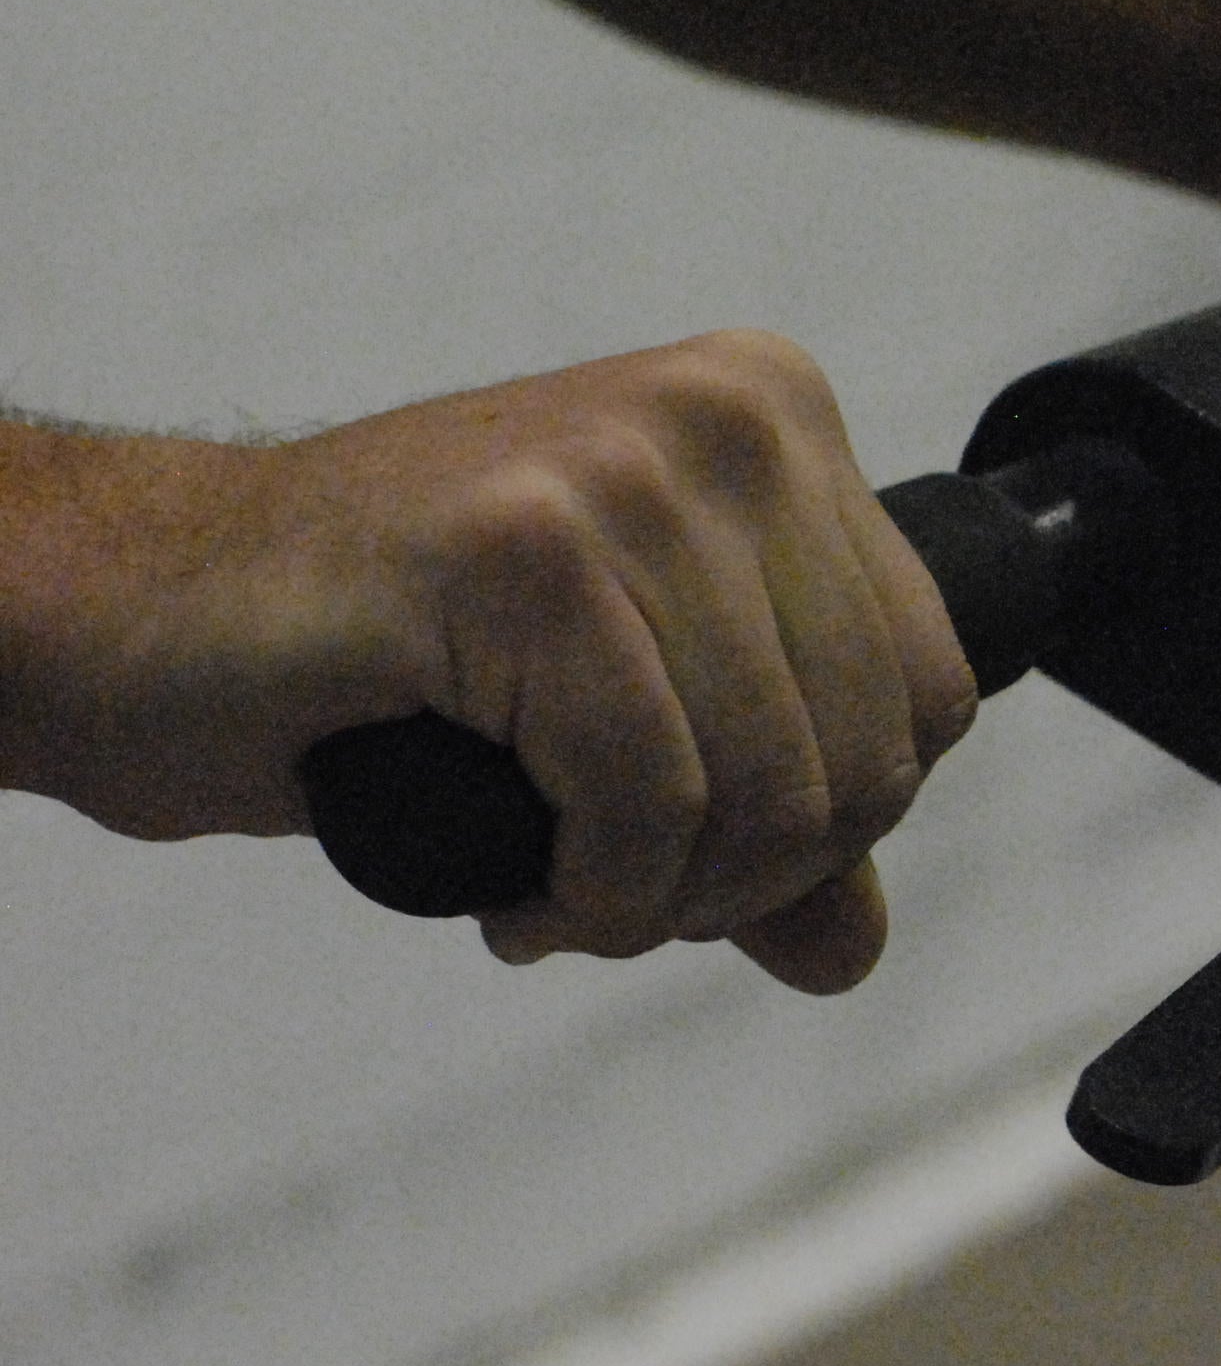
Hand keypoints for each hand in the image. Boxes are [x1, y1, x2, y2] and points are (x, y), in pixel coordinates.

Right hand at [1, 334, 974, 993]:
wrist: (141, 610)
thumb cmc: (385, 654)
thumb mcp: (627, 725)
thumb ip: (764, 824)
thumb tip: (852, 950)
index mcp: (775, 415)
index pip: (934, 690)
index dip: (835, 822)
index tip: (705, 851)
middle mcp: (725, 417)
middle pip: (871, 752)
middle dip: (753, 879)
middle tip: (621, 894)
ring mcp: (624, 471)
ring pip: (771, 790)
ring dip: (665, 903)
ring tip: (562, 894)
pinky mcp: (523, 556)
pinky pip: (650, 802)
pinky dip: (594, 893)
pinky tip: (519, 891)